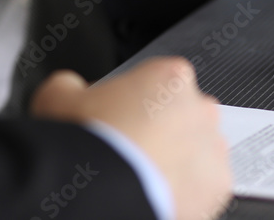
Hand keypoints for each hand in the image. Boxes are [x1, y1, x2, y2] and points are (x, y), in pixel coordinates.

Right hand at [31, 58, 232, 219]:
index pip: (159, 82)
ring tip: (139, 177)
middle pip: (183, 116)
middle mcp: (200, 109)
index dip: (135, 101)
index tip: (120, 118)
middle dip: (162, 131)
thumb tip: (68, 89)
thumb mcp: (57, 96)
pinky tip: (152, 194)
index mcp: (170, 77)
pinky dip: (182, 192)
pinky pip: (201, 187)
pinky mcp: (217, 190)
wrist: (98, 192)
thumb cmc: (86, 144)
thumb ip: (70, 84)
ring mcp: (212, 150)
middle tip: (129, 149)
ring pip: (196, 153)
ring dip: (175, 161)